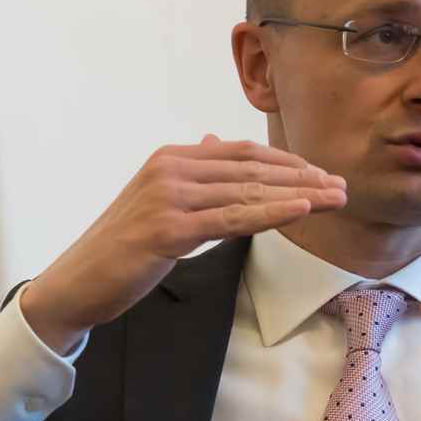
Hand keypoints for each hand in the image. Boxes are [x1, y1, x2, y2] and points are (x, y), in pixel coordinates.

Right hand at [21, 135, 346, 352]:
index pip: (245, 154)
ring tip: (335, 199)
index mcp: (174, 157)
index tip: (324, 176)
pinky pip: (232, 218)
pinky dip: (271, 213)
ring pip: (249, 193)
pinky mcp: (168, 229)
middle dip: (304, 178)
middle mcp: (172, 169)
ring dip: (300, 195)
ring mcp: (169, 197)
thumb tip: (214, 139)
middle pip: (253, 170)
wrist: (78, 281)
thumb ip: (192, 171)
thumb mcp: (160, 198)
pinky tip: (303, 210)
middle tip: (342, 188)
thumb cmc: (125, 244)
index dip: (289, 163)